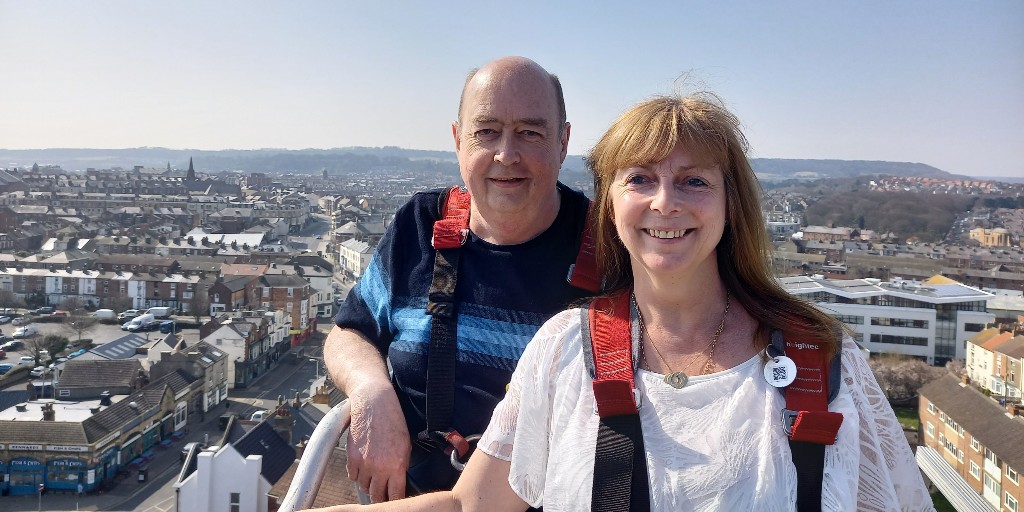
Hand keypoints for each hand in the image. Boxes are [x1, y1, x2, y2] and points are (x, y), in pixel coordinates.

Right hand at [346, 382, 410, 501]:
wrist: (374, 403)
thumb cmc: (392, 420)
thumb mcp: (405, 444)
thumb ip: (401, 465)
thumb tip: (399, 481)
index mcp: (396, 465)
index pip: (395, 495)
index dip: (395, 500)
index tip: (395, 501)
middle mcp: (379, 468)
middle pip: (376, 496)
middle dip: (380, 496)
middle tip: (383, 493)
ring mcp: (363, 464)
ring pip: (363, 486)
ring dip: (368, 484)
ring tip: (374, 476)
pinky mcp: (351, 458)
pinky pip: (352, 476)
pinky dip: (357, 474)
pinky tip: (363, 466)